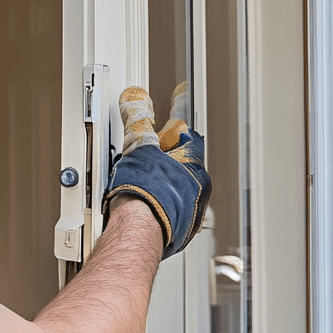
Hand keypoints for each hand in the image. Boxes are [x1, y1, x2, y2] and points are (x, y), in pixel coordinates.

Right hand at [103, 82, 210, 258]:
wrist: (140, 233)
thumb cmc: (146, 195)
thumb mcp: (138, 149)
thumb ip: (137, 121)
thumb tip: (135, 101)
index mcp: (193, 165)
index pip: (186, 132)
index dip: (178, 115)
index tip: (180, 99)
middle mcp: (197, 189)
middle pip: (182, 162)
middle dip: (167, 153)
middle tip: (149, 147)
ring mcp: (189, 211)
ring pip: (177, 187)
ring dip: (163, 181)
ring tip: (141, 181)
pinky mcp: (177, 230)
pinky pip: (171, 210)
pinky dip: (159, 203)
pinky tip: (143, 204)